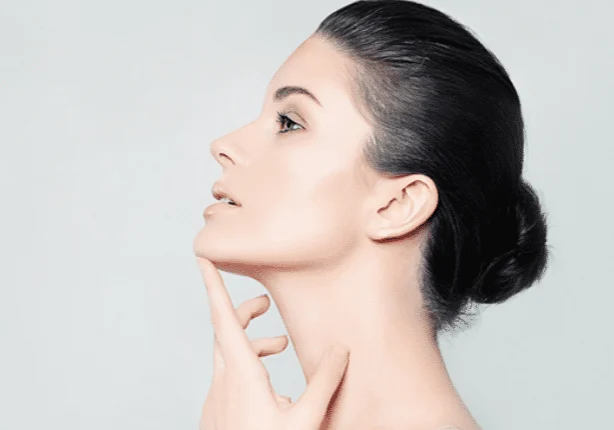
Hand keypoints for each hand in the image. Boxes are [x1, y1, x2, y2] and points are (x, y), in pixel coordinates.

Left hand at [196, 257, 349, 429]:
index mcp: (242, 375)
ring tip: (279, 347)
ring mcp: (216, 399)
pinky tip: (269, 385)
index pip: (223, 320)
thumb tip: (340, 350)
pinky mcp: (217, 414)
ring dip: (251, 343)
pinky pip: (227, 377)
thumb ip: (324, 382)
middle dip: (244, 312)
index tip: (202, 258)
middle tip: (266, 305)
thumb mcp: (306, 418)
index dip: (213, 286)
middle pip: (224, 332)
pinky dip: (246, 367)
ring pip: (227, 356)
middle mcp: (223, 382)